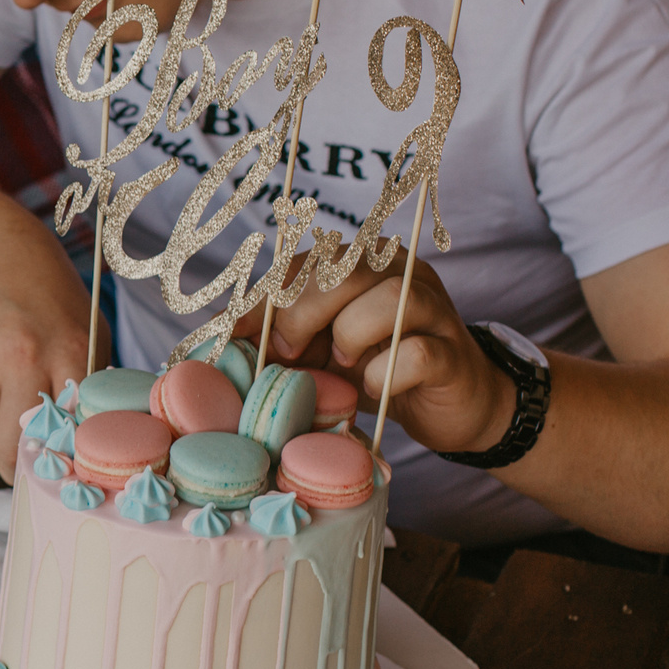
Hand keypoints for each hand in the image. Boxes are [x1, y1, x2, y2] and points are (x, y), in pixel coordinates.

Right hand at [0, 224, 97, 484]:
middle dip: (14, 463)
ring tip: (1, 393)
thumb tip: (86, 448)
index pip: (67, 432)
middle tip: (16, 471)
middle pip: (14, 443)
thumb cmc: (46, 298)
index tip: (57, 475)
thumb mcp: (85, 330)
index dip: (59, 459)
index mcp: (70, 352)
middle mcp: (22, 357)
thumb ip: (89, 384)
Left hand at [252, 254, 513, 456]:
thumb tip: (215, 332)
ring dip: (352, 336)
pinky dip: (386, 374)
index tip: (231, 332)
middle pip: (347, 270)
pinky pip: (418, 352)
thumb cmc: (376, 370)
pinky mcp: (453, 353)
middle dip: (303, 313)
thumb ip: (277, 332)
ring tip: (343, 367)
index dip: (263, 295)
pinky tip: (375, 388)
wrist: (449, 407)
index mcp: (362, 264)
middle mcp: (401, 273)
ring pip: (393, 297)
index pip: (305, 261)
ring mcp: (434, 309)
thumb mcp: (318, 349)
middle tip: (290, 353)